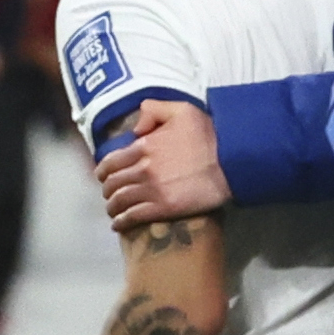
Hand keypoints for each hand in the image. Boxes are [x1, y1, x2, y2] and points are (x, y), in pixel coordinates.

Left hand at [97, 95, 229, 226]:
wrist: (231, 162)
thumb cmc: (209, 135)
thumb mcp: (182, 110)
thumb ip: (153, 110)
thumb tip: (136, 128)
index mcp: (144, 146)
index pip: (111, 161)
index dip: (102, 170)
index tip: (102, 175)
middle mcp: (143, 169)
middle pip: (112, 183)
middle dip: (107, 189)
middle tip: (109, 193)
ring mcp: (152, 190)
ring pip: (119, 201)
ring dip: (112, 207)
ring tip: (112, 210)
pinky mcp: (163, 208)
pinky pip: (133, 217)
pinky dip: (121, 222)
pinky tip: (118, 224)